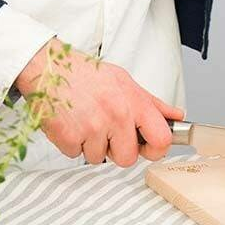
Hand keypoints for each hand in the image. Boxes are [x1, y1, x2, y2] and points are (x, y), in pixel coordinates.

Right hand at [16, 39, 183, 165]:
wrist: (48, 66)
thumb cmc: (84, 73)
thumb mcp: (124, 82)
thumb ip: (151, 103)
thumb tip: (175, 116)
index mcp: (133, 102)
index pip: (161, 139)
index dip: (155, 149)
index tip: (147, 147)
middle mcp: (116, 115)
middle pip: (127, 158)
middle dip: (115, 150)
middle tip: (104, 131)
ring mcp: (92, 127)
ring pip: (97, 158)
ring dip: (89, 145)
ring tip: (83, 121)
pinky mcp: (68, 136)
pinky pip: (74, 154)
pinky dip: (70, 143)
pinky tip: (70, 122)